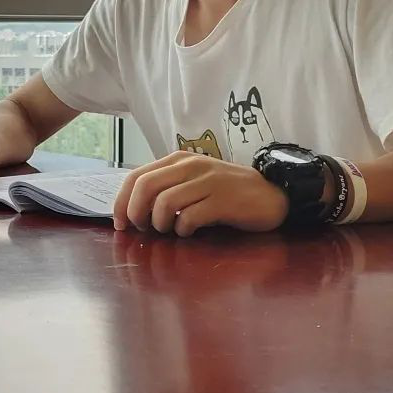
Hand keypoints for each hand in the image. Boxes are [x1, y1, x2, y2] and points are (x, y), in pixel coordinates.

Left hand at [112, 152, 288, 235]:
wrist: (271, 193)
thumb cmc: (226, 192)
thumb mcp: (193, 182)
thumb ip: (167, 188)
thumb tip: (133, 211)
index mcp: (177, 160)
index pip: (136, 176)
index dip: (121, 202)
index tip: (120, 224)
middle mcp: (190, 165)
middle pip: (145, 187)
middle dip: (136, 213)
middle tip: (143, 230)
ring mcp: (207, 182)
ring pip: (165, 203)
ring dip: (160, 224)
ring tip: (170, 231)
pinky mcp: (223, 200)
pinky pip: (189, 217)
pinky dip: (182, 230)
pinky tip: (189, 232)